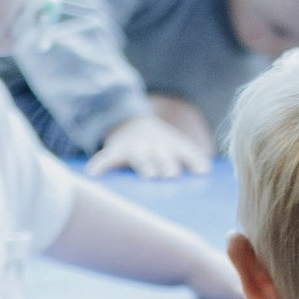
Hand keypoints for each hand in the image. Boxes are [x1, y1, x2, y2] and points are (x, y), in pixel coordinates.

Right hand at [93, 111, 209, 179]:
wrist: (131, 123)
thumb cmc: (160, 144)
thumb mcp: (178, 145)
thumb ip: (192, 157)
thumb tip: (206, 171)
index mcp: (171, 145)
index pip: (184, 152)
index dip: (192, 160)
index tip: (201, 172)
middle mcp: (153, 146)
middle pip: (162, 156)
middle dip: (168, 164)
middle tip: (172, 174)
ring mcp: (134, 148)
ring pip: (140, 157)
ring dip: (146, 165)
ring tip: (149, 175)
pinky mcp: (115, 151)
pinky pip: (106, 158)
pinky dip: (100, 164)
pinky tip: (93, 173)